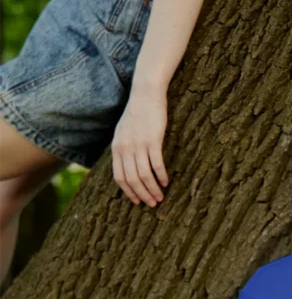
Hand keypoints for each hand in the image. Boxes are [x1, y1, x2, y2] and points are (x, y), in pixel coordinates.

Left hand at [112, 85, 168, 206]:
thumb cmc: (137, 114)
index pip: (119, 178)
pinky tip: (166, 182)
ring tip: (161, 197)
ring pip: (144, 175)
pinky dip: (161, 176)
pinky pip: (156, 164)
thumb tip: (128, 167)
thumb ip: (123, 149)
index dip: (128, 192)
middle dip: (142, 195)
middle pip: (132, 179)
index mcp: (117, 148)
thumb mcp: (123, 132)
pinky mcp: (152, 140)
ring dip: (152, 189)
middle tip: (152, 204)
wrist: (145, 94)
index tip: (137, 201)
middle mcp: (125, 148)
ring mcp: (138, 144)